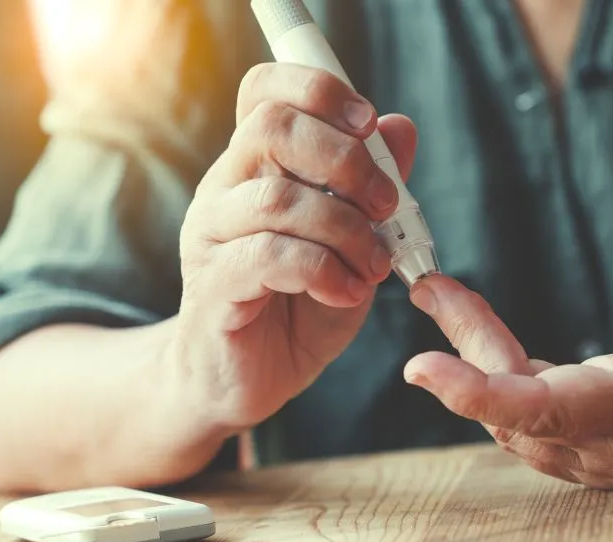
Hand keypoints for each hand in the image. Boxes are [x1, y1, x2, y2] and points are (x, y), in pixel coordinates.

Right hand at [170, 63, 416, 432]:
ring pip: (278, 198)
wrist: (246, 380)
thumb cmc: (299, 308)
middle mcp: (225, 189)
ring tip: (374, 266)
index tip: (368, 124)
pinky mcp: (213, 285)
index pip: (267, 92)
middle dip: (346, 159)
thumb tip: (401, 127)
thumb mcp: (352, 245)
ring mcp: (212, 236)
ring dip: (346, 229)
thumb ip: (373, 189)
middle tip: (386, 204)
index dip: (319, 90)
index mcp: (255, 167)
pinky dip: (324, 271)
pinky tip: (347, 292)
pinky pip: (270, 256)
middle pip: (272, 128)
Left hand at [404, 242, 612, 488]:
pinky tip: (474, 325)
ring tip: (445, 296)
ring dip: (473, 357)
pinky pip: (518, 414)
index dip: (482, 394)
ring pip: (509, 416)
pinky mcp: (579, 449)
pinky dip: (489, 370)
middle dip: (469, 350)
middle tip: (432, 289)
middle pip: (517, 410)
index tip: (420, 367)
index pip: (553, 413)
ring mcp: (597, 457)